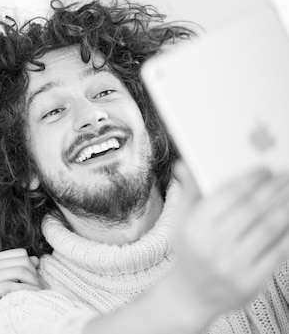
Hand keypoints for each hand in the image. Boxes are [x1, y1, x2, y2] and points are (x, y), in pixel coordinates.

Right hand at [0, 248, 40, 302]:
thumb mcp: (4, 278)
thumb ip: (17, 266)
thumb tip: (35, 259)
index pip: (20, 253)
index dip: (31, 263)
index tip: (34, 275)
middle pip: (21, 262)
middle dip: (34, 273)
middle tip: (37, 284)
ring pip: (18, 271)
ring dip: (32, 281)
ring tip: (36, 289)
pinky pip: (11, 285)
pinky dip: (25, 288)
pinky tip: (33, 293)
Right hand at [170, 161, 288, 318]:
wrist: (191, 295)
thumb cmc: (189, 253)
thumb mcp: (181, 222)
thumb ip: (189, 192)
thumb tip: (184, 165)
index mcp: (195, 228)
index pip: (228, 196)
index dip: (250, 180)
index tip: (265, 170)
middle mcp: (213, 246)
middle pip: (252, 209)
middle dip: (272, 189)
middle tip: (285, 177)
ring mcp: (233, 265)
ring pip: (268, 228)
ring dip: (285, 207)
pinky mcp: (251, 281)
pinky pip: (278, 252)